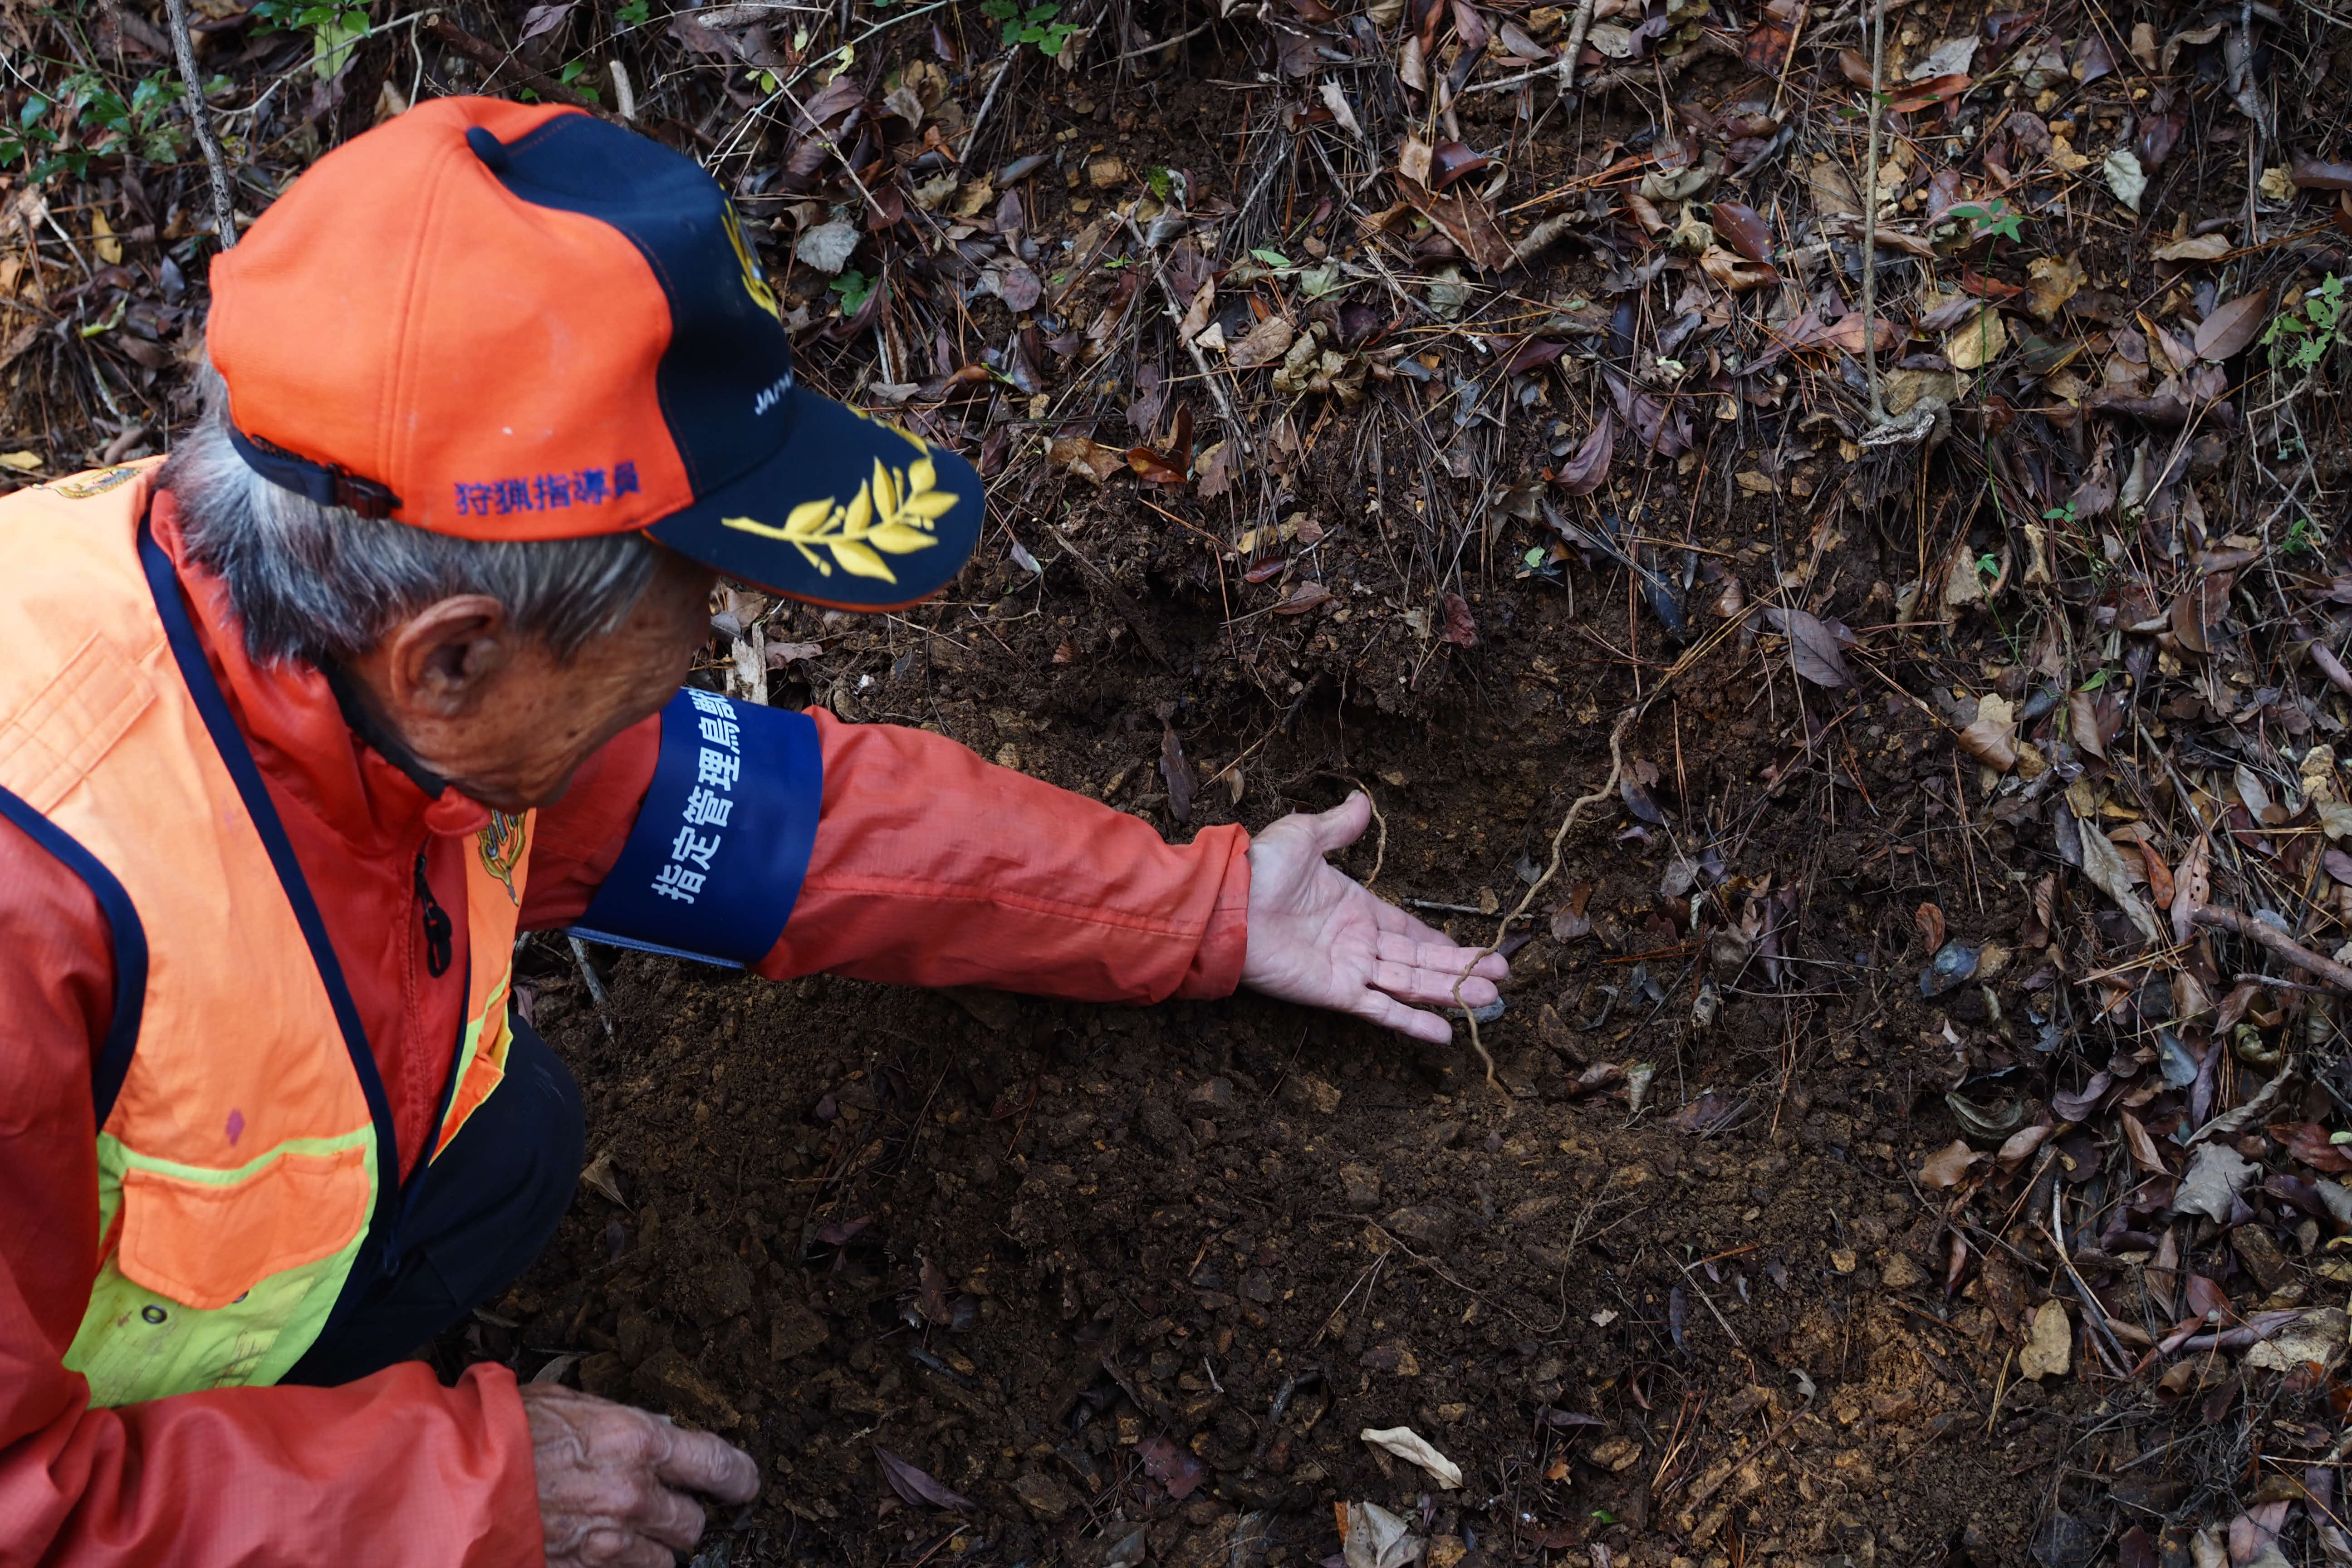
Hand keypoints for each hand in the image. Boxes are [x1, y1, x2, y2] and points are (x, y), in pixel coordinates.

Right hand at [522, 1383, 759, 1567]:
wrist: (446, 1481)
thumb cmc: (502, 1431)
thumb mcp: (571, 1404)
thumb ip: (622, 1420)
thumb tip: (660, 1429)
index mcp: (639, 1442)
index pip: (719, 1464)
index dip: (739, 1478)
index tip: (744, 1486)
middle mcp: (634, 1495)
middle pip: (692, 1522)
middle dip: (683, 1517)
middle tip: (665, 1508)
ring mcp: (609, 1543)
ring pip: (664, 1560)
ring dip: (653, 1549)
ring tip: (624, 1532)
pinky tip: (598, 1552)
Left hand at [1241, 793, 1509, 1043]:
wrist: (1227, 903)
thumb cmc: (1261, 868)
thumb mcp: (1305, 836)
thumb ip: (1338, 826)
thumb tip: (1362, 801)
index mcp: (1356, 908)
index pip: (1408, 930)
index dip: (1441, 941)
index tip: (1473, 951)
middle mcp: (1358, 942)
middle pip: (1419, 961)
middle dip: (1460, 969)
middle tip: (1501, 976)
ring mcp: (1350, 969)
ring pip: (1411, 984)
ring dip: (1449, 992)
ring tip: (1490, 998)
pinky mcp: (1337, 992)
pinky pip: (1382, 1010)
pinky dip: (1413, 1022)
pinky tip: (1446, 1033)